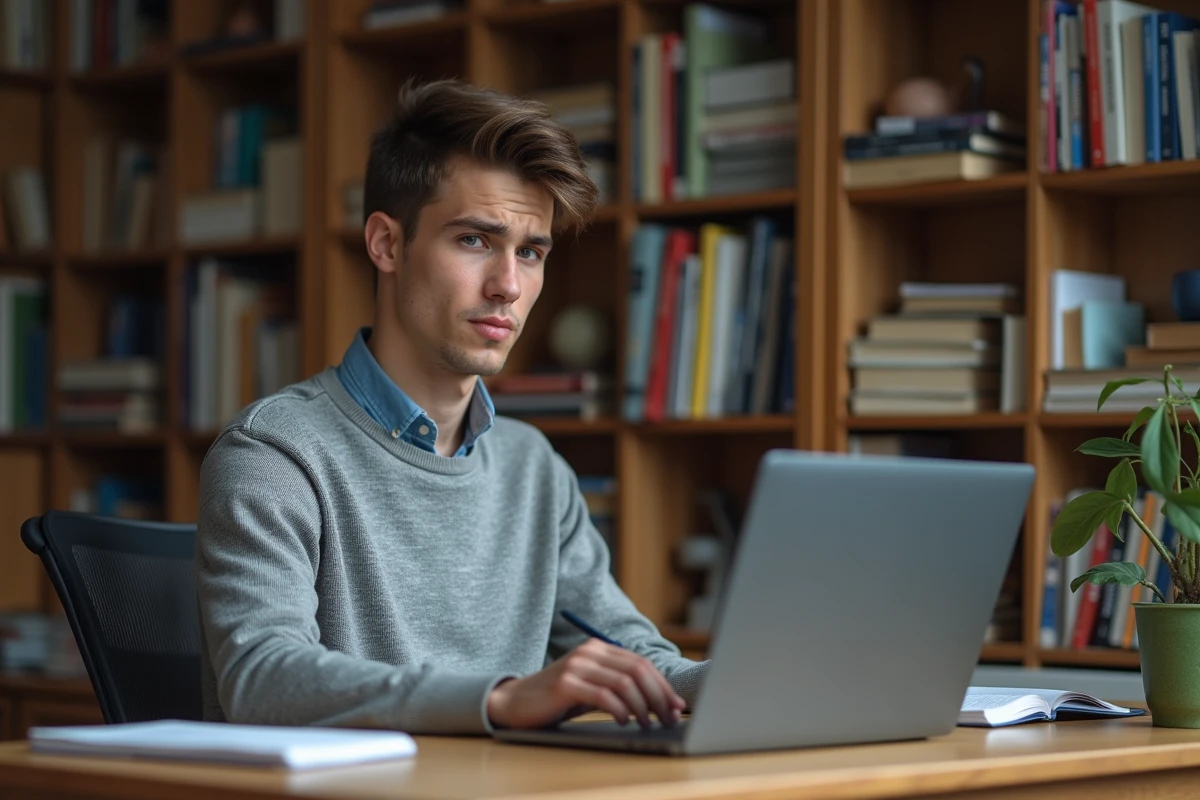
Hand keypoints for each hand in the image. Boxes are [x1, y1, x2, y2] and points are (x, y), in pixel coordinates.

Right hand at [487, 638, 686, 729]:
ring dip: (642, 706)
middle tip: (668, 718)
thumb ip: (619, 689)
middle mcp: (589, 652)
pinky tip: (624, 721)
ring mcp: (576, 665)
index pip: (641, 663)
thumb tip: (661, 703)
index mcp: (598, 649)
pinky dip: (619, 709)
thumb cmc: (558, 699)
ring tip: (648, 723)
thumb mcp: (592, 688)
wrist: (515, 703)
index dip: (663, 685)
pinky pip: (602, 694)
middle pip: (637, 670)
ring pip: (623, 682)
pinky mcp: (564, 683)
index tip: (676, 706)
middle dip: (658, 696)